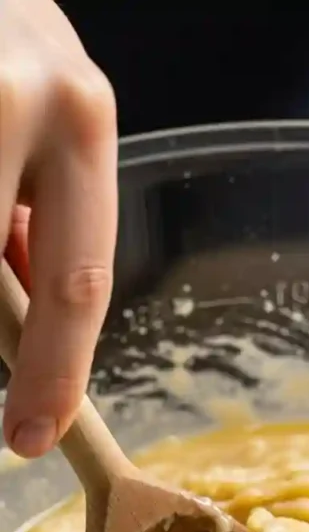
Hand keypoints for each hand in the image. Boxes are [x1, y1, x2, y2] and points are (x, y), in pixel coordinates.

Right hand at [0, 0, 116, 457]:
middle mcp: (21, 97)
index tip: (35, 434)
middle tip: (8, 404)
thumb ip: (33, 210)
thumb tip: (22, 316)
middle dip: (3, 338)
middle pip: (9, 278)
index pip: (77, 282)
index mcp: (78, 118)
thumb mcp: (35, 116)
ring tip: (3, 259)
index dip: (55, 372)